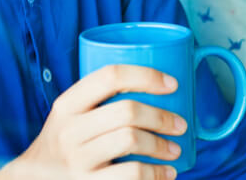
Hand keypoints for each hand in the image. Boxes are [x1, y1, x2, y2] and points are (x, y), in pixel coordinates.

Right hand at [0, 65, 187, 179]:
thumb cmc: (65, 144)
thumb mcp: (70, 118)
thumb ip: (100, 103)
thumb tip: (159, 91)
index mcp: (67, 105)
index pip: (110, 76)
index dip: (146, 76)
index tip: (173, 85)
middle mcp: (69, 130)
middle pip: (127, 111)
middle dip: (162, 117)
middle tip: (180, 125)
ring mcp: (76, 159)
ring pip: (131, 140)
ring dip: (161, 146)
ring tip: (174, 150)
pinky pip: (131, 174)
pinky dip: (155, 174)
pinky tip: (165, 174)